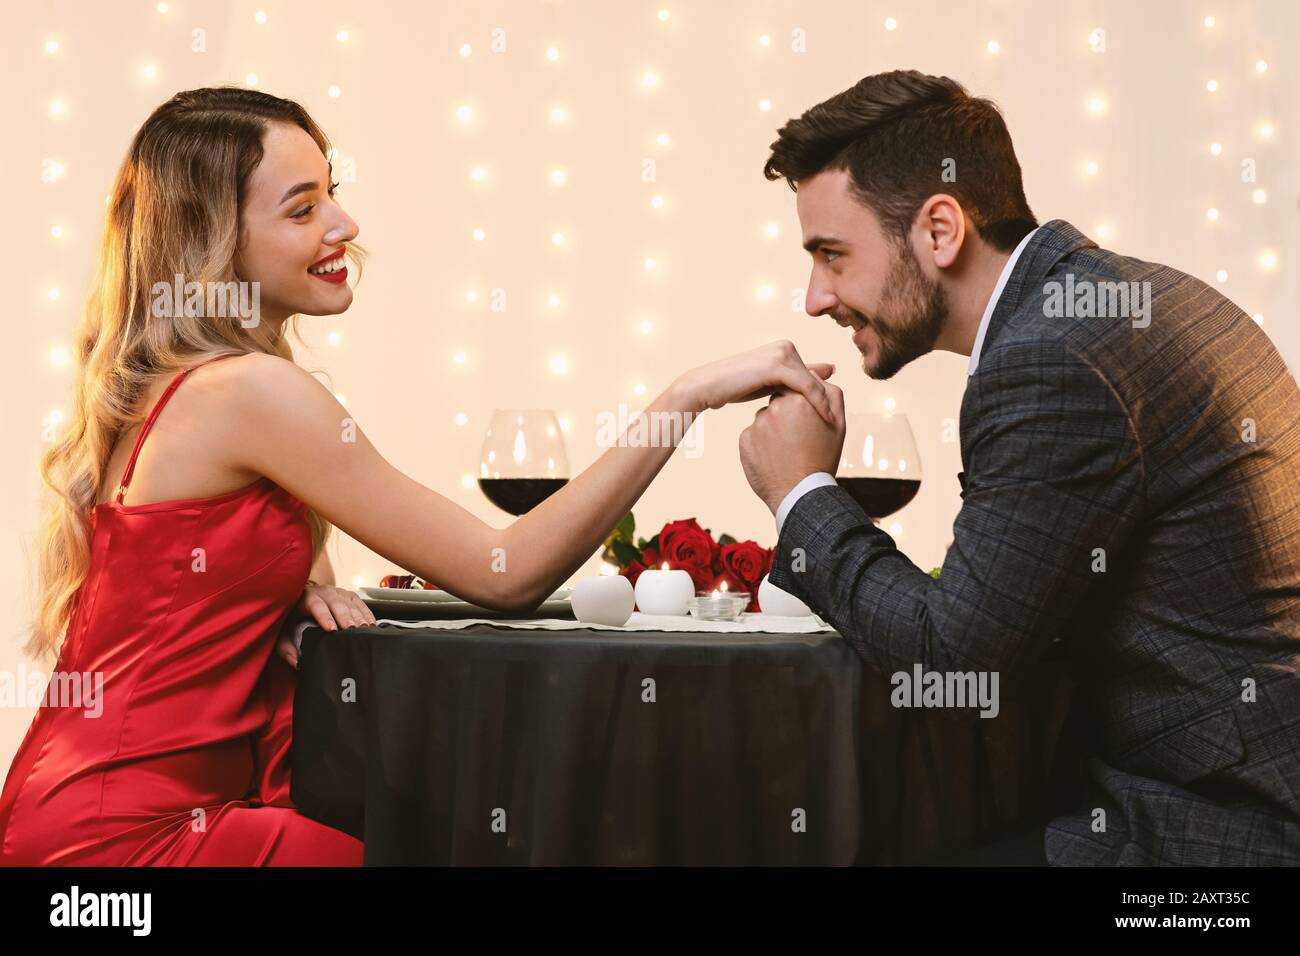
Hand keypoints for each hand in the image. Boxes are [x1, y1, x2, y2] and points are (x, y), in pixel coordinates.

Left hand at [275, 583, 375, 668]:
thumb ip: (285, 647)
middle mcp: (323, 592)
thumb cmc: (293, 616)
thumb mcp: (283, 631)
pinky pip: (360, 603)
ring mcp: (338, 592)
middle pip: (336, 603)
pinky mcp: (348, 595)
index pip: (316, 605)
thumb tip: (296, 661)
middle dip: (345, 616)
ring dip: (358, 615)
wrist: (301, 598)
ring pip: (350, 602)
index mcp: (306, 598)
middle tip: (351, 629)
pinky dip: (366, 613)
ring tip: (364, 628)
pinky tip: (370, 624)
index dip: (324, 616)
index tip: (331, 629)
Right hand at [677, 340, 835, 423]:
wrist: (708, 387)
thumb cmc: (734, 388)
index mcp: (784, 349)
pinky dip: (818, 403)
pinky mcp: (777, 366)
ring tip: (834, 423)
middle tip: (838, 422)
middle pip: (816, 377)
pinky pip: (806, 386)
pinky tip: (825, 418)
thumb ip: (791, 381)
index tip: (832, 415)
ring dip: (826, 403)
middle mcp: (786, 346)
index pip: (811, 374)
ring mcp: (782, 354)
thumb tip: (819, 376)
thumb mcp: (768, 385)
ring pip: (814, 382)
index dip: (822, 395)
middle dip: (828, 399)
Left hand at [739, 382, 845, 512]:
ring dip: (774, 429)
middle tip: (798, 438)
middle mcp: (775, 407)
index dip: (801, 405)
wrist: (800, 494)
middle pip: (778, 401)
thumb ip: (832, 395)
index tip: (806, 421)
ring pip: (765, 419)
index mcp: (799, 400)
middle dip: (787, 415)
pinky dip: (761, 443)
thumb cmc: (822, 459)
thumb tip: (820, 376)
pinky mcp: (744, 439)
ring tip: (787, 451)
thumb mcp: (838, 425)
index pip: (795, 390)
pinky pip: (753, 435)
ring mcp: (757, 424)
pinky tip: (774, 458)